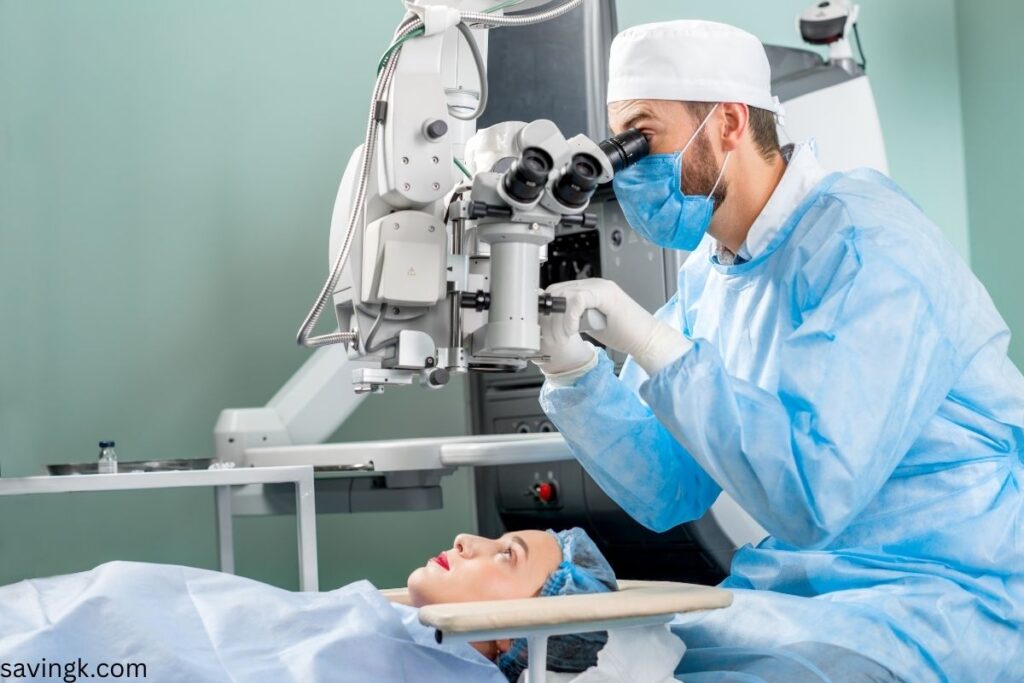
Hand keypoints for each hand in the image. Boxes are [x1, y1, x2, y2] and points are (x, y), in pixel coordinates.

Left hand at [546, 278, 692, 375]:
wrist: (646, 339)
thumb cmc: (623, 334)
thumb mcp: (589, 324)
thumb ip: (574, 317)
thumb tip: (552, 321)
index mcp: (588, 289)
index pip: (558, 291)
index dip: (548, 310)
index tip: (546, 329)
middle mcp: (593, 284)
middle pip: (557, 291)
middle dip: (550, 315)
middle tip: (554, 335)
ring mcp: (600, 287)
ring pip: (565, 294)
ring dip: (559, 318)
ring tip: (565, 335)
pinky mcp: (606, 295)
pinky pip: (578, 299)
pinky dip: (570, 316)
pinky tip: (573, 330)